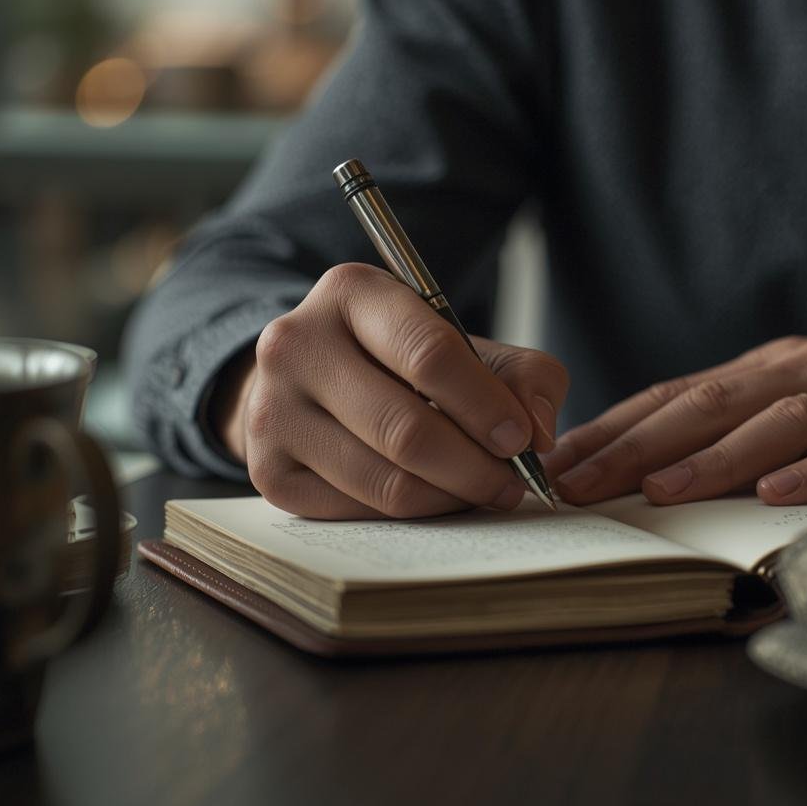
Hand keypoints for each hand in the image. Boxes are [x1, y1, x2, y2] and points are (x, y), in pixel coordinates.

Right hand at [215, 263, 567, 517]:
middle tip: (512, 482)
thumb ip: (520, 374)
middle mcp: (295, 344)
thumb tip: (539, 433)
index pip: (428, 354)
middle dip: (475, 466)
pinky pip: (357, 511)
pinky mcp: (267, 469)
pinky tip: (433, 496)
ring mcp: (272, 410)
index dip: (485, 405)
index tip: (522, 439)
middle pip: (405, 429)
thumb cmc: (399, 358)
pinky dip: (409, 513)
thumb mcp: (461, 342)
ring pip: (383, 480)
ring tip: (482, 491)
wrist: (310, 378)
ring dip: (449, 497)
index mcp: (351, 292)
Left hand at [542, 337, 806, 506]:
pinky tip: (777, 496)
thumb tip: (637, 478)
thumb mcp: (799, 417)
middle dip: (637, 446)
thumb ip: (733, 435)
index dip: (617, 428)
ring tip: (661, 491)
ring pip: (778, 422)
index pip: (679, 394)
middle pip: (711, 404)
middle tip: (581, 484)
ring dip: (714, 458)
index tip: (559, 463)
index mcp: (772, 366)